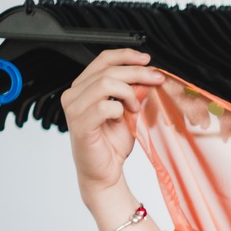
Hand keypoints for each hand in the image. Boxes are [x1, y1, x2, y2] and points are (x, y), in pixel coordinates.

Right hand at [63, 48, 164, 198]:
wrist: (105, 174)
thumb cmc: (112, 145)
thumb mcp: (127, 112)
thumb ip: (132, 93)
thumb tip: (148, 76)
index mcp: (83, 87)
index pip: (102, 60)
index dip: (125, 56)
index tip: (146, 60)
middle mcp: (74, 94)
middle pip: (107, 70)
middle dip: (136, 72)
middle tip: (156, 79)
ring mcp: (74, 109)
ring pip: (104, 83)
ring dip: (128, 92)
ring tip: (135, 108)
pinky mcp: (80, 124)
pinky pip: (104, 107)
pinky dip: (119, 110)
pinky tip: (123, 118)